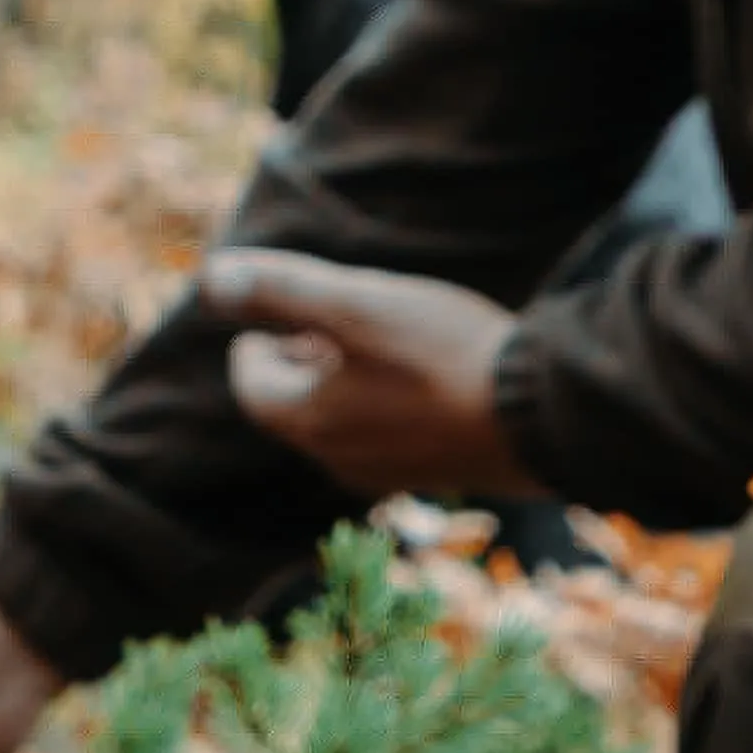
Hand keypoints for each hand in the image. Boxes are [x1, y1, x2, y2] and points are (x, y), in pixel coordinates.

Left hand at [204, 248, 534, 502]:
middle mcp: (340, 460)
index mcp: (309, 422)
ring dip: (347, 380)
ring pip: (344, 423)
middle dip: (301, 359)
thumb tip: (210, 277)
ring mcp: (391, 475)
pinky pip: (389, 436)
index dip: (257, 339)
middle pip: (296, 406)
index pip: (251, 385)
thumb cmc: (443, 354)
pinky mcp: (437, 475)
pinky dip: (387, 402)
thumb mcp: (358, 305)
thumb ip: (281, 289)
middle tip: (325, 317)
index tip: (278, 310)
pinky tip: (427, 372)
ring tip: (377, 338)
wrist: (542, 419)